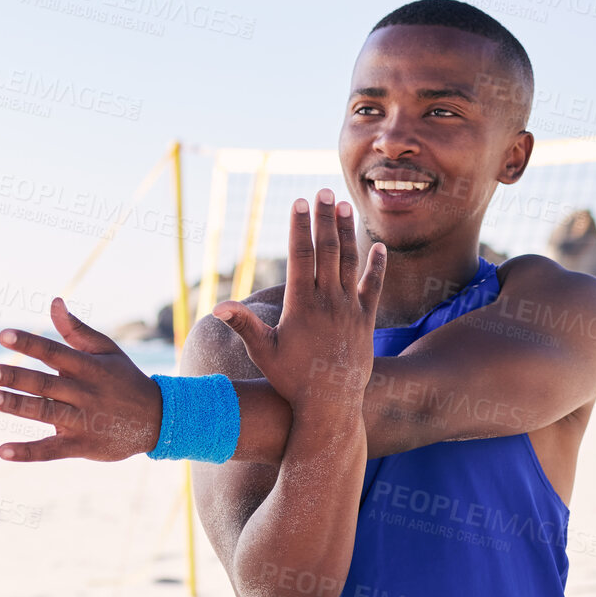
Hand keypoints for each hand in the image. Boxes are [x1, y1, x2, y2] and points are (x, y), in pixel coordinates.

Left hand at [0, 297, 161, 461]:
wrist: (157, 420)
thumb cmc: (124, 379)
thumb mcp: (106, 351)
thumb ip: (76, 330)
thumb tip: (54, 302)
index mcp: (88, 367)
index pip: (54, 352)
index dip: (30, 343)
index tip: (3, 335)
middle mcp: (84, 393)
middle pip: (45, 384)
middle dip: (15, 377)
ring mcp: (83, 421)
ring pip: (45, 413)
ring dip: (16, 406)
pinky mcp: (82, 446)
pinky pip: (51, 450)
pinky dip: (28, 452)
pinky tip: (3, 451)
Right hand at [213, 190, 384, 416]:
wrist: (330, 404)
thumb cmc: (290, 379)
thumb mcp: (262, 352)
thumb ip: (243, 325)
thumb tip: (217, 306)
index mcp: (302, 305)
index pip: (301, 256)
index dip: (299, 227)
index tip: (298, 203)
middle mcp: (328, 302)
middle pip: (327, 251)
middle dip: (324, 219)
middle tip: (323, 191)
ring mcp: (349, 309)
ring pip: (350, 262)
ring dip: (347, 233)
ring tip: (345, 207)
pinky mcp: (365, 320)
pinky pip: (372, 287)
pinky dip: (376, 266)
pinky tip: (377, 246)